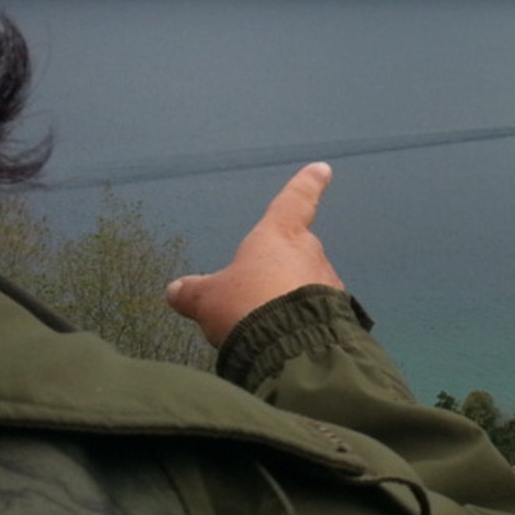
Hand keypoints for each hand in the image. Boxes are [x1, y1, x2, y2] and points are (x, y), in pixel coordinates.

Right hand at [165, 162, 345, 346]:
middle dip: (281, 266)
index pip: (294, 201)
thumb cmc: (246, 305)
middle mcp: (309, 252)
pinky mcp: (338, 312)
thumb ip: (194, 292)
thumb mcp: (208, 299)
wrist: (291, 345)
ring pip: (308, 282)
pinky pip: (318, 309)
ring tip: (266, 322)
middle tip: (258, 291)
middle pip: (297, 250)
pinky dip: (304, 317)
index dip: (306, 184)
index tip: (322, 169)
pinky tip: (288, 336)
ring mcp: (328, 282)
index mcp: (279, 235)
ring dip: (291, 295)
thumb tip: (176, 290)